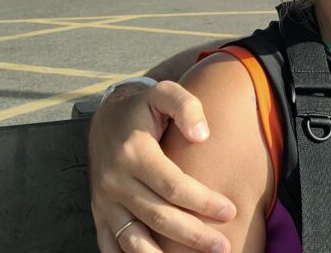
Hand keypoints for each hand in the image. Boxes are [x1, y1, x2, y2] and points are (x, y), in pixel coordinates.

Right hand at [89, 81, 236, 252]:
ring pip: (133, 239)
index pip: (172, 185)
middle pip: (158, 216)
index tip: (229, 210)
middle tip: (223, 246)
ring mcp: (105, 201)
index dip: (202, 200)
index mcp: (134, 153)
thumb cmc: (144, 108)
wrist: (104, 119)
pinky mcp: (100, 214)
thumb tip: (202, 136)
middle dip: (193, 235)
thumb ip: (186, 106)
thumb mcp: (164, 93)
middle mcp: (115, 181)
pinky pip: (111, 245)